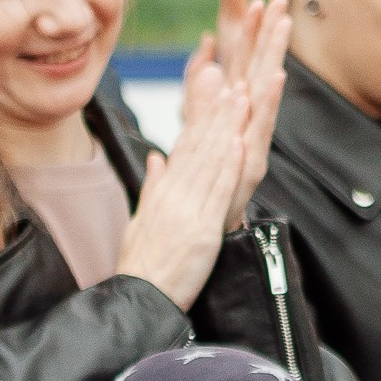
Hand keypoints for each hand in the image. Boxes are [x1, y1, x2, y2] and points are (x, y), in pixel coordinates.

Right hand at [115, 73, 249, 310]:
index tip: (214, 92)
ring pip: (211, 163)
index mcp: (161, 194)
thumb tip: (156, 158)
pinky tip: (238, 142)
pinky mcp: (203, 231)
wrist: (139, 300)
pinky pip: (218, 193)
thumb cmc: (140, 268)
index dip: (200, 119)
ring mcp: (188, 212)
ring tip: (241, 99)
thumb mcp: (140, 222)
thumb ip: (152, 187)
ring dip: (228, 128)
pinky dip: (229, 167)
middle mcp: (174, 197)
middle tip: (232, 80)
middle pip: (198, 148)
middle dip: (217, 113)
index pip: (184, 149)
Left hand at [210, 0, 291, 226]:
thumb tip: (206, 53)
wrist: (201, 232)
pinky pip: (261, 128)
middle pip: (258, 71)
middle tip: (280, 0)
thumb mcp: (195, 132)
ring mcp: (251, 142)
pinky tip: (274, 78)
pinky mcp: (251, 164)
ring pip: (264, 93)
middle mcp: (246, 124)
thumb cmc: (204, 184)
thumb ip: (199, 93)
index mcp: (231, 114)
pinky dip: (267, 103)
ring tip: (282, 26)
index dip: (251, 34)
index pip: (241, 67)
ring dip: (273, 58)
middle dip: (269, 35)